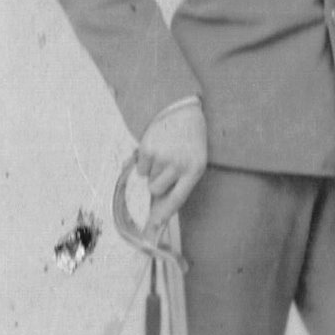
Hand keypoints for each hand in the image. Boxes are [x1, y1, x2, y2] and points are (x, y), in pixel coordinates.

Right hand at [136, 102, 207, 230]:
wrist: (182, 110)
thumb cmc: (189, 142)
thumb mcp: (194, 161)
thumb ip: (179, 183)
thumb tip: (159, 210)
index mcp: (195, 169)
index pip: (178, 198)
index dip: (165, 213)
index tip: (155, 224)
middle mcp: (179, 164)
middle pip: (156, 190)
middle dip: (157, 184)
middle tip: (166, 167)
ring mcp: (162, 156)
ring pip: (148, 179)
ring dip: (153, 171)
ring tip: (164, 153)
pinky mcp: (147, 147)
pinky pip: (140, 168)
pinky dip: (144, 162)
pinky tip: (157, 148)